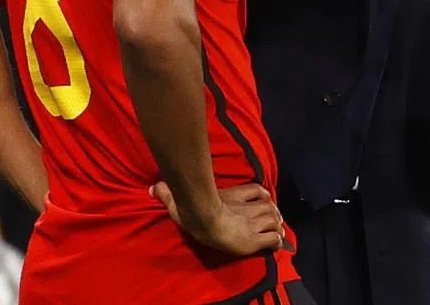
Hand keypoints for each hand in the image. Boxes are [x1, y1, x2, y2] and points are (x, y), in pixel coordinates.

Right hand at [151, 181, 283, 256]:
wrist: (204, 219)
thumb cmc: (193, 209)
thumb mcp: (179, 200)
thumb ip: (168, 193)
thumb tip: (152, 187)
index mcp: (235, 196)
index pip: (258, 191)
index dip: (264, 196)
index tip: (266, 200)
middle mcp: (248, 209)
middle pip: (270, 207)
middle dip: (274, 213)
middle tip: (275, 219)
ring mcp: (253, 223)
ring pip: (274, 221)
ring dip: (277, 225)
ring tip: (277, 231)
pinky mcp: (256, 239)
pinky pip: (273, 238)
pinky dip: (276, 240)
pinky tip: (275, 243)